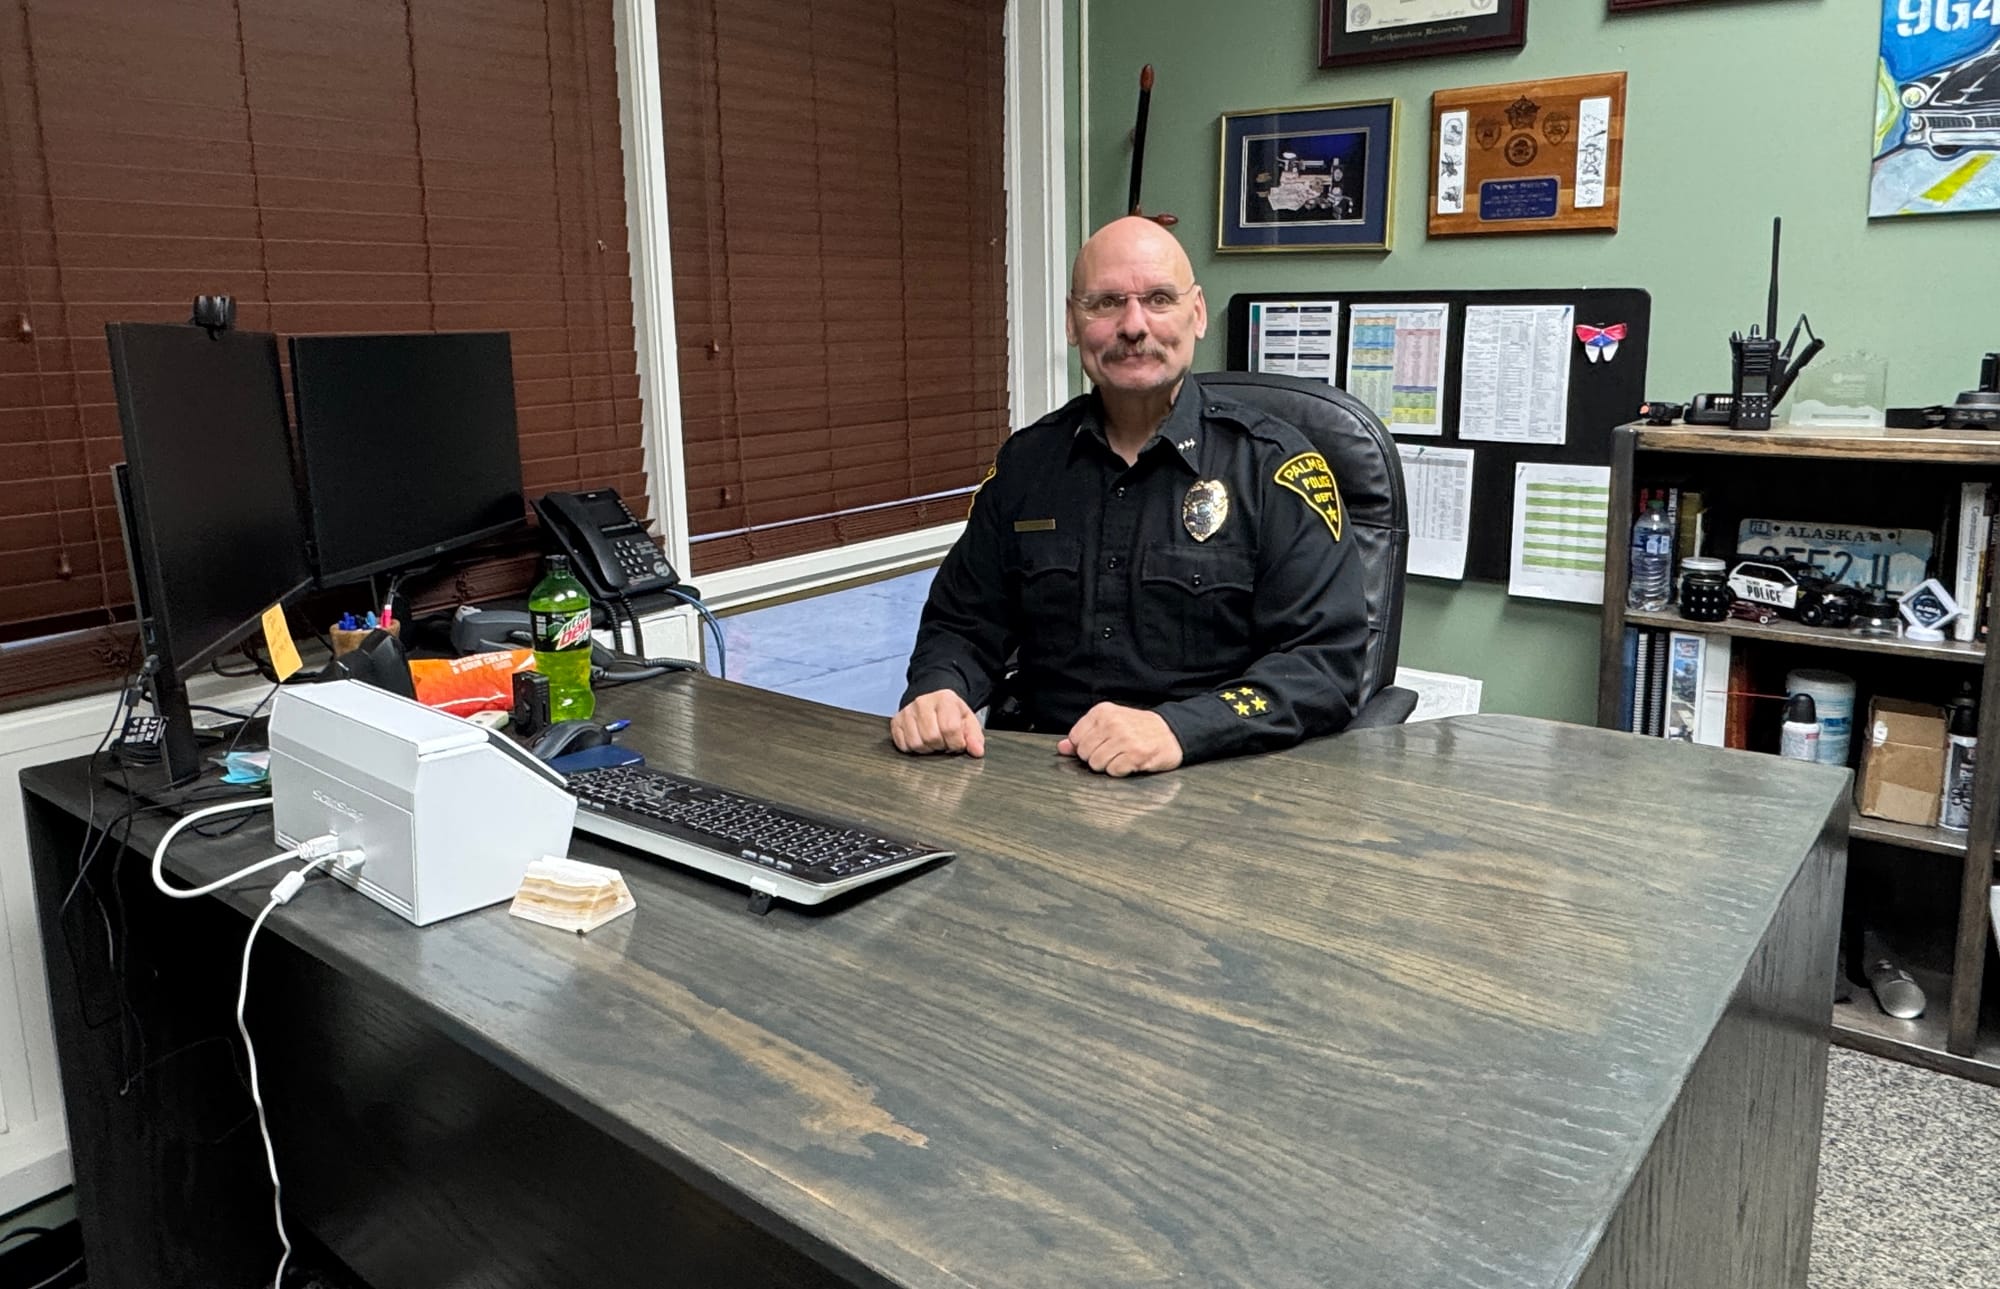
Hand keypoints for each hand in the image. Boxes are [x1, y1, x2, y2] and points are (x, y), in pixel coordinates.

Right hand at [889, 689, 985, 757]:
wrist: (933, 700)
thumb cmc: (951, 713)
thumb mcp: (967, 721)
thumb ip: (974, 737)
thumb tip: (977, 751)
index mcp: (945, 700)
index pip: (950, 728)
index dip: (956, 743)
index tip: (958, 744)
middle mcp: (923, 703)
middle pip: (931, 737)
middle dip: (941, 746)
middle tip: (944, 742)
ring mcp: (907, 712)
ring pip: (916, 743)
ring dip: (927, 749)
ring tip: (933, 742)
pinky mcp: (896, 721)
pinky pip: (902, 745)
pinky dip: (913, 748)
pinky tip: (921, 741)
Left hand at [1058, 703, 1182, 776]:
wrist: (1171, 733)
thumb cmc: (1137, 729)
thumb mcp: (1110, 724)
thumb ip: (1084, 735)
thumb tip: (1061, 748)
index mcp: (1102, 712)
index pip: (1075, 738)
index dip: (1084, 747)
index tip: (1099, 745)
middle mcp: (1112, 723)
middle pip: (1084, 753)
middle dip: (1095, 758)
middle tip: (1112, 752)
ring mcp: (1124, 739)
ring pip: (1096, 764)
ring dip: (1108, 766)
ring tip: (1121, 757)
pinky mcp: (1136, 755)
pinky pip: (1113, 771)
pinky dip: (1120, 771)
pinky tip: (1130, 762)